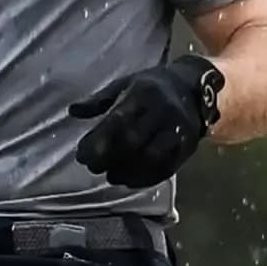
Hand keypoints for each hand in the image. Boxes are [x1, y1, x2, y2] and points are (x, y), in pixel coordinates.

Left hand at [67, 55, 224, 188]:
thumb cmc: (151, 87)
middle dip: (110, 158)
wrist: (194, 89)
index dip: (99, 141)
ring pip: (152, 157)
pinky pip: (166, 168)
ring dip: (128, 172)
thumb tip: (72, 111)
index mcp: (143, 94)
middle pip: (134, 141)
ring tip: (111, 176)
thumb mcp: (125, 84)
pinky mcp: (187, 146)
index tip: (82, 155)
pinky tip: (129, 181)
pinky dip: (145, 179)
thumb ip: (99, 101)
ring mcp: (177, 130)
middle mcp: (162, 111)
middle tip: (93, 167)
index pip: (119, 120)